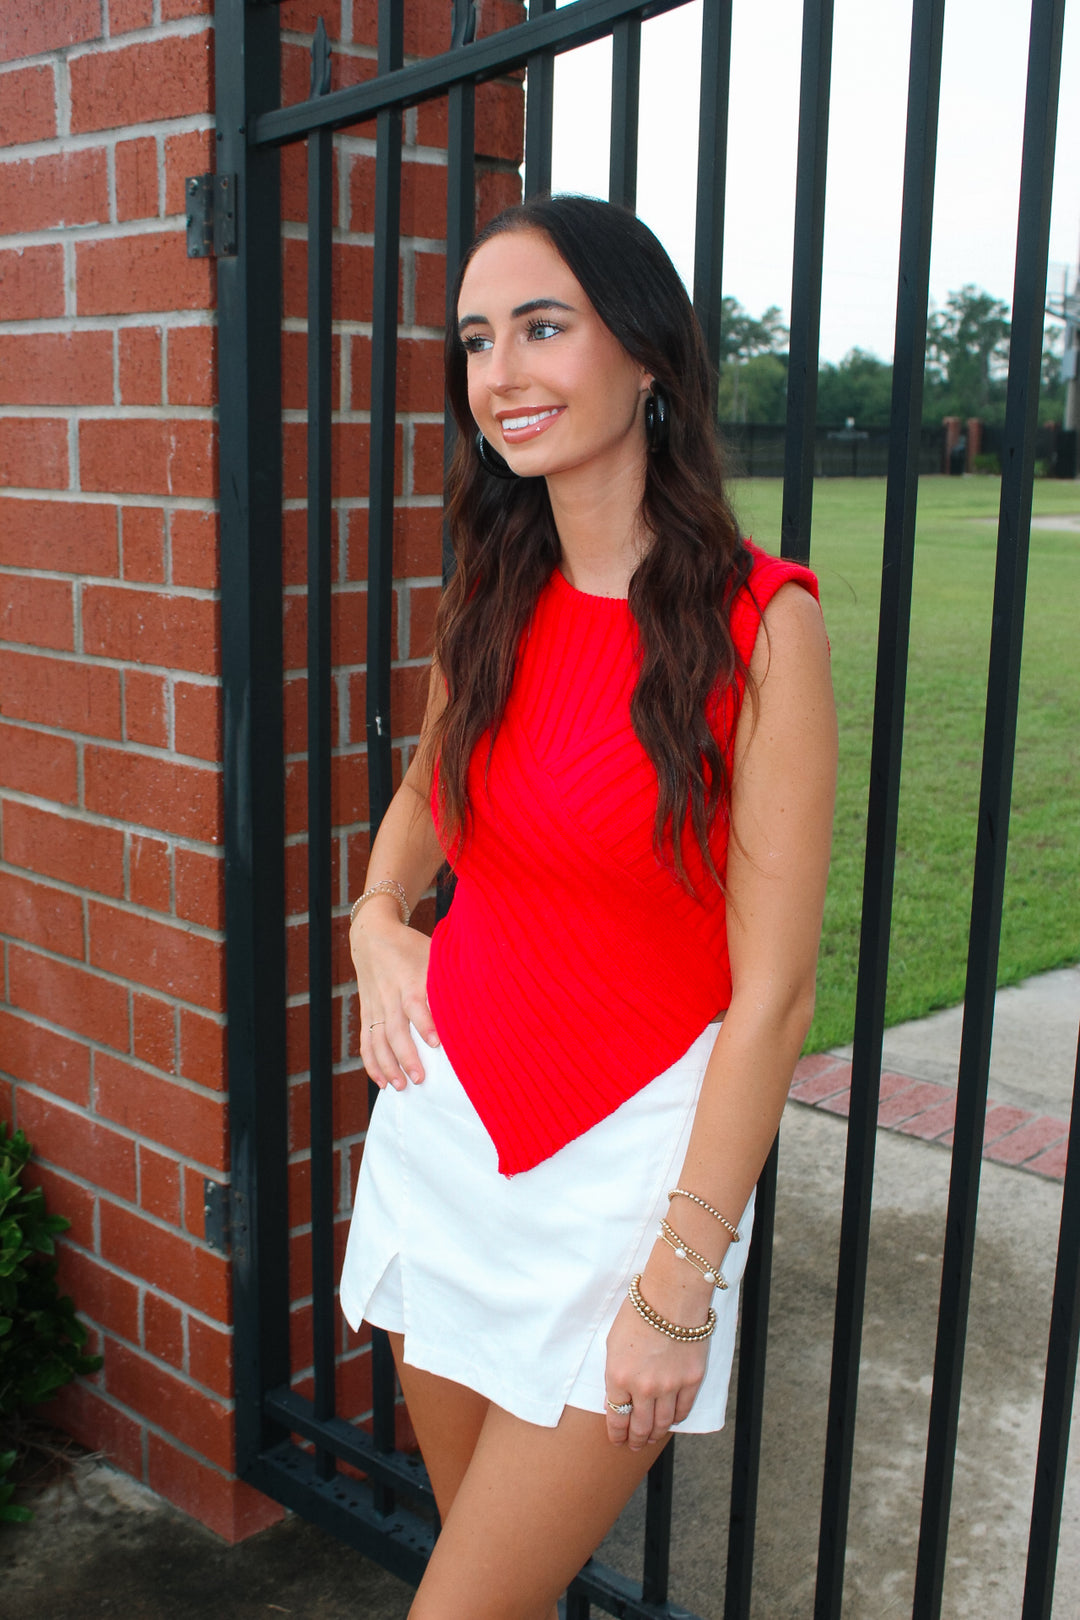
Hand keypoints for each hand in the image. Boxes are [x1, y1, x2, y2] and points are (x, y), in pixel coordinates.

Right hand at [351, 898, 437, 1089]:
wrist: (372, 936)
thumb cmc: (412, 947)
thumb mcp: (434, 952)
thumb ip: (453, 973)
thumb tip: (489, 989)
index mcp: (410, 980)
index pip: (416, 1005)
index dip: (425, 1024)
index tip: (437, 1043)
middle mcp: (391, 996)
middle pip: (396, 1030)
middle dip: (407, 1056)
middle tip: (421, 1078)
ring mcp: (376, 1006)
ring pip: (378, 1040)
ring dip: (388, 1065)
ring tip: (401, 1087)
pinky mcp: (367, 1013)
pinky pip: (366, 1041)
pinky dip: (372, 1063)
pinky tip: (382, 1082)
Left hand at [603, 1289, 708, 1450]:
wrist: (671, 1296)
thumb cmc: (638, 1313)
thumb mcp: (613, 1343)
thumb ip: (614, 1374)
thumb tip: (616, 1400)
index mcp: (618, 1377)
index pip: (616, 1417)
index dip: (616, 1433)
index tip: (617, 1439)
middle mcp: (643, 1388)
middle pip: (640, 1426)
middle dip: (635, 1440)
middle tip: (633, 1445)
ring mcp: (670, 1386)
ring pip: (662, 1423)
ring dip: (654, 1434)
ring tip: (651, 1438)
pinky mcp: (691, 1380)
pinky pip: (683, 1410)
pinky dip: (675, 1419)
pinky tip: (670, 1420)